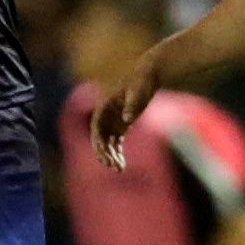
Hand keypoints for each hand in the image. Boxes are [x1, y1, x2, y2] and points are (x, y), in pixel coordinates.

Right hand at [91, 50, 161, 168]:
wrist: (148, 75)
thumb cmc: (142, 82)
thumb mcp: (139, 91)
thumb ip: (132, 105)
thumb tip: (127, 119)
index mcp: (105, 105)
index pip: (96, 126)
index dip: (98, 139)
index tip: (103, 152)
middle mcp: (105, 115)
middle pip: (99, 137)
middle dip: (103, 152)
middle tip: (112, 165)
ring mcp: (112, 121)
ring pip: (106, 143)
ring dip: (109, 156)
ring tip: (118, 169)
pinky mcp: (120, 126)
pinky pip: (114, 143)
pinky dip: (117, 153)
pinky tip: (121, 165)